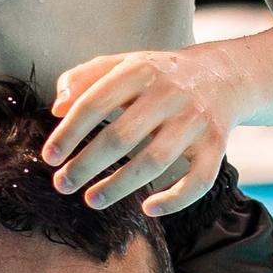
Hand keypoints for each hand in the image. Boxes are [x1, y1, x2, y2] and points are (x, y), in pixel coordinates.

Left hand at [43, 50, 240, 215]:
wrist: (223, 75)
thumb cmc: (159, 75)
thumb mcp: (123, 64)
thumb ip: (85, 78)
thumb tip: (56, 108)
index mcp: (140, 71)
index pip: (96, 103)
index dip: (69, 133)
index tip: (49, 157)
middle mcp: (170, 94)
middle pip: (121, 137)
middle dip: (86, 165)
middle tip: (62, 185)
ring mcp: (195, 121)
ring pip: (154, 162)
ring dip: (119, 186)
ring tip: (92, 200)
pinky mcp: (216, 145)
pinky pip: (198, 181)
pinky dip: (174, 200)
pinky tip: (148, 209)